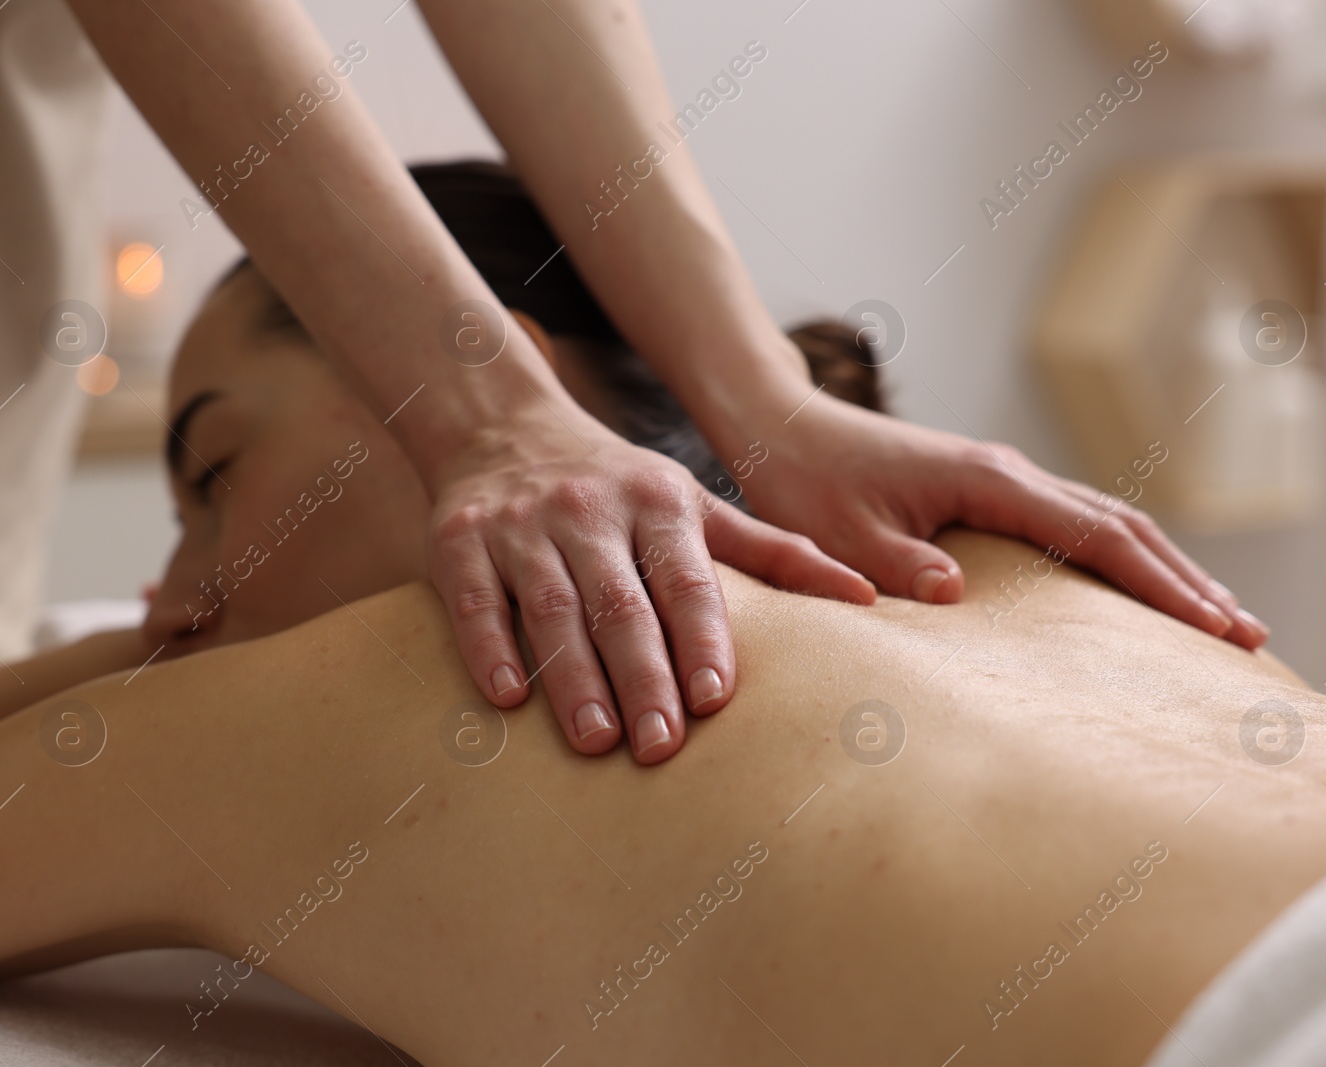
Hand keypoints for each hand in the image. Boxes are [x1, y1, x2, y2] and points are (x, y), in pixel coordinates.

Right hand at [426, 402, 873, 764]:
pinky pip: (471, 599)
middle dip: (643, 676)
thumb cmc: (619, 486)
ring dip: (572, 676)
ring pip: (550, 606)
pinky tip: (507, 698)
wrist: (502, 426)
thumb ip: (776, 554)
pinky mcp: (457, 539)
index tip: (716, 699)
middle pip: (620, 603)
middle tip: (660, 748)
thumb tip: (869, 596)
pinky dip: (486, 646)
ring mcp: (520, 525)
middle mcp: (589, 511)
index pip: (686, 579)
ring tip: (596, 742)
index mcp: (657, 503)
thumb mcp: (697, 506)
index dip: (702, 638)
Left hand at [736, 394, 1266, 649]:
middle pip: (1125, 526)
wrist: (782, 426)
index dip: (1160, 585)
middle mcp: (1010, 473)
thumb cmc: (804, 480)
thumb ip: (894, 563)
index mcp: (988, 480)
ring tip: (1220, 621)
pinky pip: (1076, 526)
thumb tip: (958, 593)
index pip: (1097, 535)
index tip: (1214, 629)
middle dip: (1189, 582)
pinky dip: (1123, 559)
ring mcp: (1005, 479)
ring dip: (1167, 570)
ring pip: (1108, 522)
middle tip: (1250, 639)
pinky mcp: (990, 492)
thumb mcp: (838, 533)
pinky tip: (1136, 594)